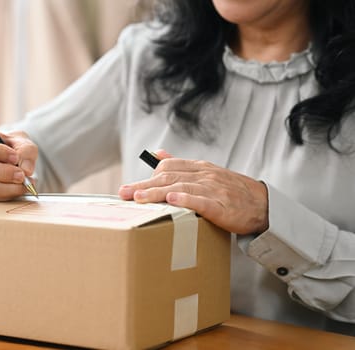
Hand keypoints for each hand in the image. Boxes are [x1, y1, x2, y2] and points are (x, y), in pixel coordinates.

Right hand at [0, 129, 37, 200]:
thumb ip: (26, 152)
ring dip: (8, 187)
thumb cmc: (12, 147)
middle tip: (22, 175)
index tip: (15, 157)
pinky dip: (7, 194)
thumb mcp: (22, 142)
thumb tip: (26, 170)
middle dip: (3, 173)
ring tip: (25, 184)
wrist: (10, 157)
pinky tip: (18, 189)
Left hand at [118, 151, 267, 234]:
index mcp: (199, 168)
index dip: (148, 176)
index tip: (131, 188)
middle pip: (169, 176)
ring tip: (139, 198)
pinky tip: (172, 200)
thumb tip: (158, 154)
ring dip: (158, 192)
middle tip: (124, 193)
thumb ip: (181, 164)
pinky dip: (186, 199)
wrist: (263, 205)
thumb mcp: (206, 173)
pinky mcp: (222, 206)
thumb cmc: (230, 190)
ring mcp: (213, 189)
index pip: (169, 165)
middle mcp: (204, 175)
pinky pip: (203, 200)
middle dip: (144, 185)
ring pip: (181, 187)